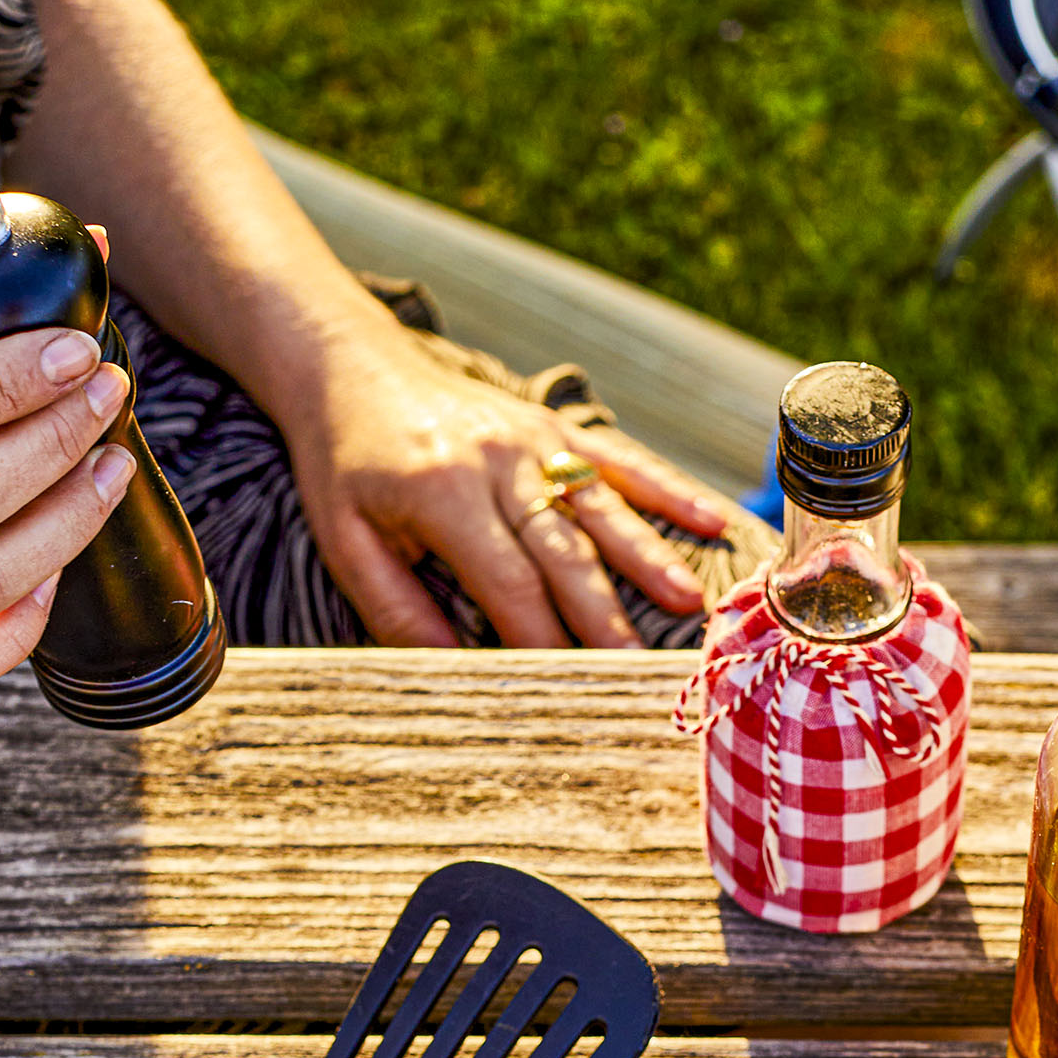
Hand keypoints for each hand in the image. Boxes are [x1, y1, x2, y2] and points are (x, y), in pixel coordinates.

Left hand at [286, 322, 737, 647]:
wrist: (349, 367)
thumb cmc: (345, 466)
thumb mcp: (347, 542)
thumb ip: (397, 608)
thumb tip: (457, 670)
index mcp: (443, 491)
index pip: (508, 580)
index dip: (542, 638)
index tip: (570, 690)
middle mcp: (497, 459)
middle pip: (564, 550)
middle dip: (603, 615)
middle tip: (638, 672)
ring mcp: (532, 436)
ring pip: (602, 505)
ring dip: (650, 556)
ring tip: (691, 605)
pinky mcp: (552, 424)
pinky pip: (621, 459)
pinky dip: (670, 489)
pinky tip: (712, 521)